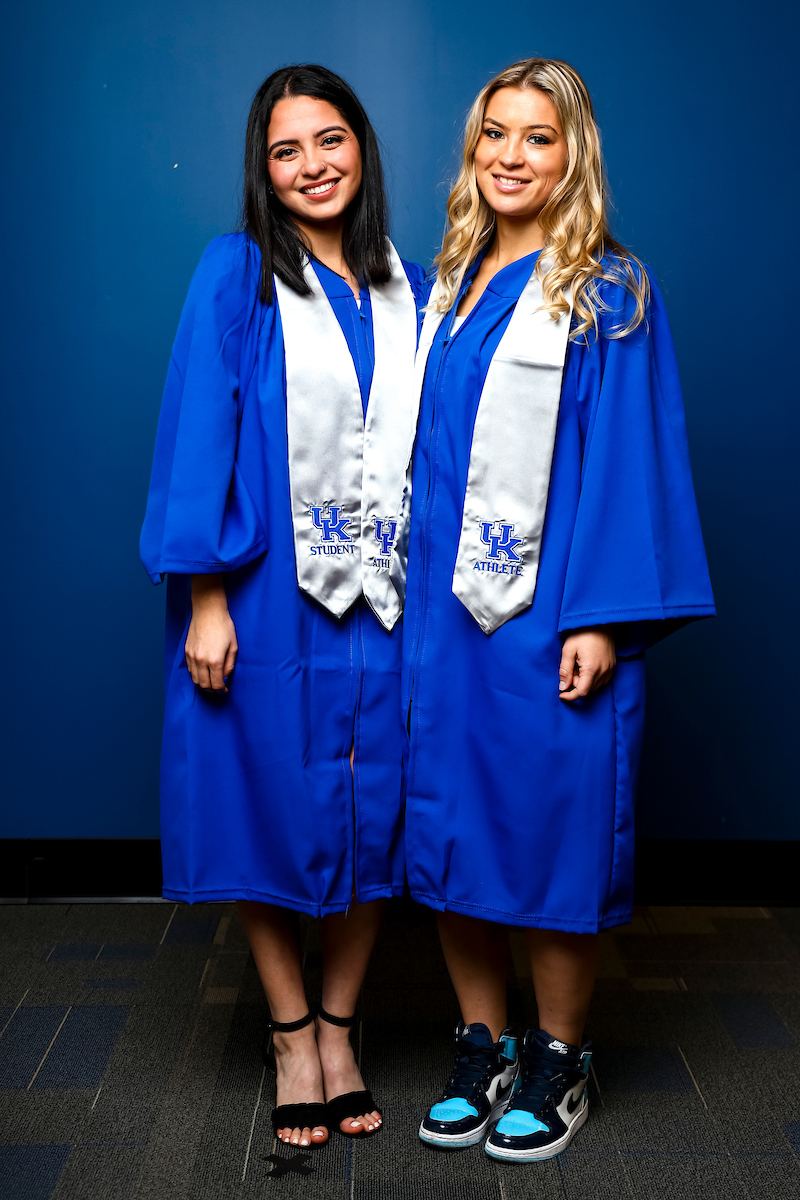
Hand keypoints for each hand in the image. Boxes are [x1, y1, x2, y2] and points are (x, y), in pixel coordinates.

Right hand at [185, 576, 237, 691]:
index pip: (216, 684)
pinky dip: (196, 674)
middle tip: (219, 688)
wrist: (208, 612)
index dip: (221, 690)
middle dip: (212, 690)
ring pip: (195, 679)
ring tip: (211, 681)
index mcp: (215, 660)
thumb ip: (230, 664)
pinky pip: (190, 669)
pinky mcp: (187, 651)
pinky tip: (203, 671)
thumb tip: (225, 675)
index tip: (225, 690)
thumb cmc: (224, 626)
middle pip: (204, 685)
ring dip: (203, 683)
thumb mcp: (233, 646)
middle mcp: (201, 661)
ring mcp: (192, 656)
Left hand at [558, 629, 614, 701]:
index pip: (582, 692)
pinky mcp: (613, 665)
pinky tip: (586, 665)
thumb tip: (563, 687)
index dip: (570, 696)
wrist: (599, 621)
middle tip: (571, 668)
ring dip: (584, 680)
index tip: (561, 695)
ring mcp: (610, 668)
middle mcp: (603, 671)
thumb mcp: (568, 650)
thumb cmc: (582, 633)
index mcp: (591, 669)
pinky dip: (592, 677)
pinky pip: (602, 679)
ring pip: (595, 685)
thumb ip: (565, 670)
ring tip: (578, 664)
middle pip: (588, 689)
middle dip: (576, 684)